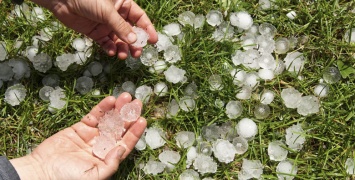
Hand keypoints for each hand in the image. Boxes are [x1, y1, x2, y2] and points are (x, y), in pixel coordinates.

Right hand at [10, 93, 146, 178]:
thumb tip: (122, 148)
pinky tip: (111, 100)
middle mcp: (102, 146)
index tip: (142, 120)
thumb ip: (111, 163)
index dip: (135, 132)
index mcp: (107, 158)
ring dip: (118, 109)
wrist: (42, 171)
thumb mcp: (94, 176)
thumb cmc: (68, 178)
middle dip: (129, 116)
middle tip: (137, 103)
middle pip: (119, 128)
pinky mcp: (80, 128)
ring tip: (127, 97)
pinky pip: (94, 116)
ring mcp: (91, 136)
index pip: (125, 143)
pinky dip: (102, 108)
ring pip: (108, 120)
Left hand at [31, 0, 157, 58]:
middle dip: (134, 43)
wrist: (62, 0)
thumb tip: (134, 41)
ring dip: (123, 48)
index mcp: (123, 5)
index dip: (147, 29)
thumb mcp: (107, 11)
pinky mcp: (96, 33)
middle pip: (131, 32)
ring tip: (123, 56)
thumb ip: (121, 26)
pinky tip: (112, 52)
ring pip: (119, 40)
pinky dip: (110, 49)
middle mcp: (116, 16)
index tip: (153, 41)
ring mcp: (106, 25)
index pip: (140, 18)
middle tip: (137, 53)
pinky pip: (106, 43)